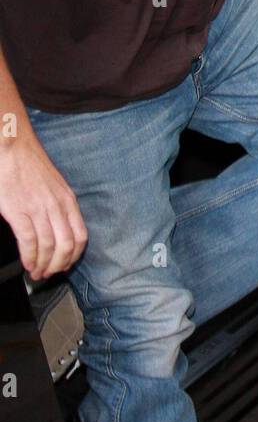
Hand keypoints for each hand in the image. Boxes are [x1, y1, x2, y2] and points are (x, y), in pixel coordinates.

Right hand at [0, 134, 87, 279]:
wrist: (12, 147)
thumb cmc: (30, 164)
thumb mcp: (55, 185)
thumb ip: (58, 206)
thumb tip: (57, 228)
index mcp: (68, 200)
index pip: (80, 237)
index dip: (73, 257)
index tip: (64, 265)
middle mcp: (57, 206)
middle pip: (66, 247)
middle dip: (58, 266)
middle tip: (48, 274)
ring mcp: (39, 209)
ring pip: (48, 247)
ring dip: (42, 265)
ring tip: (36, 273)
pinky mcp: (19, 210)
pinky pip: (29, 241)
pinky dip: (29, 257)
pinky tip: (27, 263)